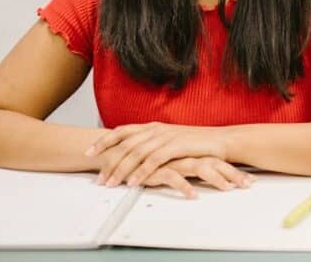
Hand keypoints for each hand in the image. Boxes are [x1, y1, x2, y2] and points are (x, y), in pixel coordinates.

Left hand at [85, 122, 228, 187]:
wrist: (221, 141)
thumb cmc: (197, 144)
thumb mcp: (171, 141)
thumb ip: (153, 145)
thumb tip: (135, 155)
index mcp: (153, 126)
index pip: (122, 131)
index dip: (104, 140)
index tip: (89, 152)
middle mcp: (156, 129)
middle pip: (125, 143)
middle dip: (108, 160)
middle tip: (99, 177)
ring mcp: (166, 136)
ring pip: (136, 153)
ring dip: (121, 169)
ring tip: (111, 183)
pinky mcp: (176, 146)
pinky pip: (153, 160)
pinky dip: (141, 171)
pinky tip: (133, 182)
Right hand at [141, 157, 255, 198]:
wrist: (123, 152)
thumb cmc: (149, 160)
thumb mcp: (174, 162)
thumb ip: (190, 166)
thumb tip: (207, 175)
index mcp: (191, 153)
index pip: (218, 160)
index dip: (234, 170)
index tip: (249, 180)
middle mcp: (185, 155)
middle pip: (214, 163)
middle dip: (233, 174)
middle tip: (247, 185)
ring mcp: (173, 160)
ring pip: (199, 168)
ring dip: (215, 178)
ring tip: (227, 188)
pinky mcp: (158, 168)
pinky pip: (173, 177)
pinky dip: (184, 186)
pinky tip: (193, 195)